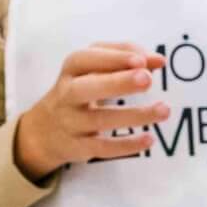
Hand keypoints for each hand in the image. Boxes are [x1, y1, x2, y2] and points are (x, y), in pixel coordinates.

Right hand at [12, 43, 169, 182]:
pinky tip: (149, 139)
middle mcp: (67, 95)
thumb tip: (159, 61)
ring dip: (134, 115)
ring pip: (100, 120)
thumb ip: (125, 59)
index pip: (86, 59)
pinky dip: (126, 145)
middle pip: (86, 88)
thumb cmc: (79, 90)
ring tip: (164, 110)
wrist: (43, 131)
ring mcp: (71, 122)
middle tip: (147, 79)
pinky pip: (103, 148)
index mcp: (71, 70)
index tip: (142, 61)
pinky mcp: (78, 147)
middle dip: (117, 83)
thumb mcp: (93, 69)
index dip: (113, 58)